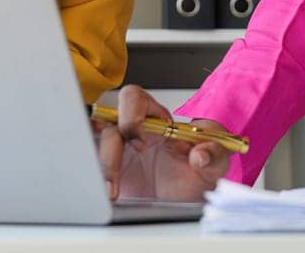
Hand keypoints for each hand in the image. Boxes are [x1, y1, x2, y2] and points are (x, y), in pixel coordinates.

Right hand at [95, 84, 233, 201]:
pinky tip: (109, 193)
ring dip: (103, 164)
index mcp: (157, 121)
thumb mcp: (214, 166)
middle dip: (112, 138)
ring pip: (96, 141)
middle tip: (125, 160)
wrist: (185, 204)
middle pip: (108, 115)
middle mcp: (134, 131)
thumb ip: (214, 154)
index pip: (134, 99)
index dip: (132, 116)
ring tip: (114, 189)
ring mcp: (118, 151)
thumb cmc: (196, 177)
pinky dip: (94, 177)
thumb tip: (199, 154)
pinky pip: (90, 165)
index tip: (141, 143)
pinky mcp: (108, 171)